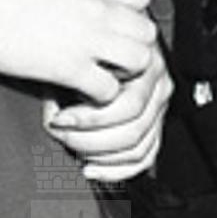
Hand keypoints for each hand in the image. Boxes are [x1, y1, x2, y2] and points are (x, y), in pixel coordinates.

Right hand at [0, 0, 159, 104]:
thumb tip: (91, 3)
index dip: (134, 17)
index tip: (121, 29)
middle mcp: (99, 7)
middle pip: (146, 31)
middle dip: (135, 48)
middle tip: (117, 59)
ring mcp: (88, 37)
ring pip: (139, 60)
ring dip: (125, 74)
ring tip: (106, 77)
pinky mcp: (70, 67)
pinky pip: (108, 89)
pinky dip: (100, 98)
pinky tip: (84, 94)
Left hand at [46, 45, 174, 180]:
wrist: (101, 47)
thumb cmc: (88, 51)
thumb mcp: (81, 54)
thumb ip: (75, 80)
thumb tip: (58, 116)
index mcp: (146, 66)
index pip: (127, 106)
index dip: (88, 119)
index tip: (58, 119)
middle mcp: (158, 88)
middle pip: (133, 130)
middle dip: (90, 139)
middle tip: (63, 134)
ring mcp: (158, 109)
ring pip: (137, 148)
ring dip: (99, 155)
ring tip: (74, 148)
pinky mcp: (154, 127)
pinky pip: (144, 158)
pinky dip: (115, 170)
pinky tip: (91, 167)